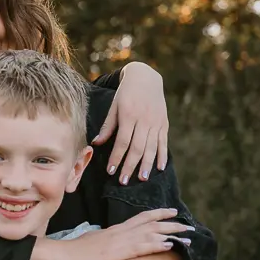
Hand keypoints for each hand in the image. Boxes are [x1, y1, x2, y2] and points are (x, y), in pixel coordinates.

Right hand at [37, 208, 192, 259]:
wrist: (57, 256)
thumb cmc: (69, 254)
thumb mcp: (89, 245)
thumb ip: (102, 243)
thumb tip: (108, 245)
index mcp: (111, 231)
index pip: (138, 219)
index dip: (156, 215)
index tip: (172, 212)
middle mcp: (117, 233)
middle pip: (148, 224)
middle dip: (170, 223)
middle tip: (188, 224)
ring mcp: (117, 243)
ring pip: (149, 234)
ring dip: (170, 234)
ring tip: (188, 236)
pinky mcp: (115, 255)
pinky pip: (140, 248)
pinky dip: (157, 245)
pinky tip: (170, 245)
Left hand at [93, 62, 168, 181]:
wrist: (146, 78)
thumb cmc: (125, 93)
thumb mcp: (114, 106)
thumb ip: (107, 126)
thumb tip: (96, 143)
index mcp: (128, 115)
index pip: (122, 142)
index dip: (117, 157)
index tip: (111, 171)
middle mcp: (144, 120)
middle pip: (137, 147)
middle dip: (130, 166)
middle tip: (123, 181)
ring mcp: (156, 122)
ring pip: (151, 147)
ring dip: (146, 164)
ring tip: (142, 178)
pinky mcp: (164, 123)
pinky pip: (163, 142)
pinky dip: (162, 155)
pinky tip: (159, 168)